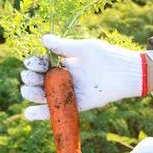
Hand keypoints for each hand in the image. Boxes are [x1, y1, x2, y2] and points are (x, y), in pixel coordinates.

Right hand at [20, 34, 152, 120]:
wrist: (125, 72)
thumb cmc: (106, 56)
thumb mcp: (83, 48)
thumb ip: (63, 46)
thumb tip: (43, 39)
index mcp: (64, 64)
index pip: (42, 65)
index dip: (34, 64)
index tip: (31, 63)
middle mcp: (64, 79)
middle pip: (40, 81)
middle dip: (30, 78)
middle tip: (29, 76)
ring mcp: (69, 93)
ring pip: (44, 96)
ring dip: (32, 94)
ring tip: (27, 90)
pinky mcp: (76, 106)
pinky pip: (56, 110)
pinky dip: (41, 113)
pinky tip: (28, 112)